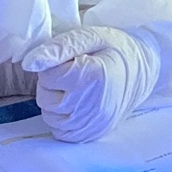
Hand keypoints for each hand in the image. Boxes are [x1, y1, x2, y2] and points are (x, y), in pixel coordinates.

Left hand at [20, 26, 158, 142]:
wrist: (143, 68)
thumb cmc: (114, 48)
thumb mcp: (89, 37)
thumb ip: (58, 48)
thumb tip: (29, 63)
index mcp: (91, 77)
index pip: (47, 76)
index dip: (55, 65)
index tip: (73, 60)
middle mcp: (92, 105)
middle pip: (45, 98)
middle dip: (53, 85)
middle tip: (73, 75)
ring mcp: (94, 123)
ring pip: (50, 117)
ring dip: (55, 103)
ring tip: (75, 90)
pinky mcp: (94, 134)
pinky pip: (62, 133)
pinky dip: (62, 119)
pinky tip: (75, 105)